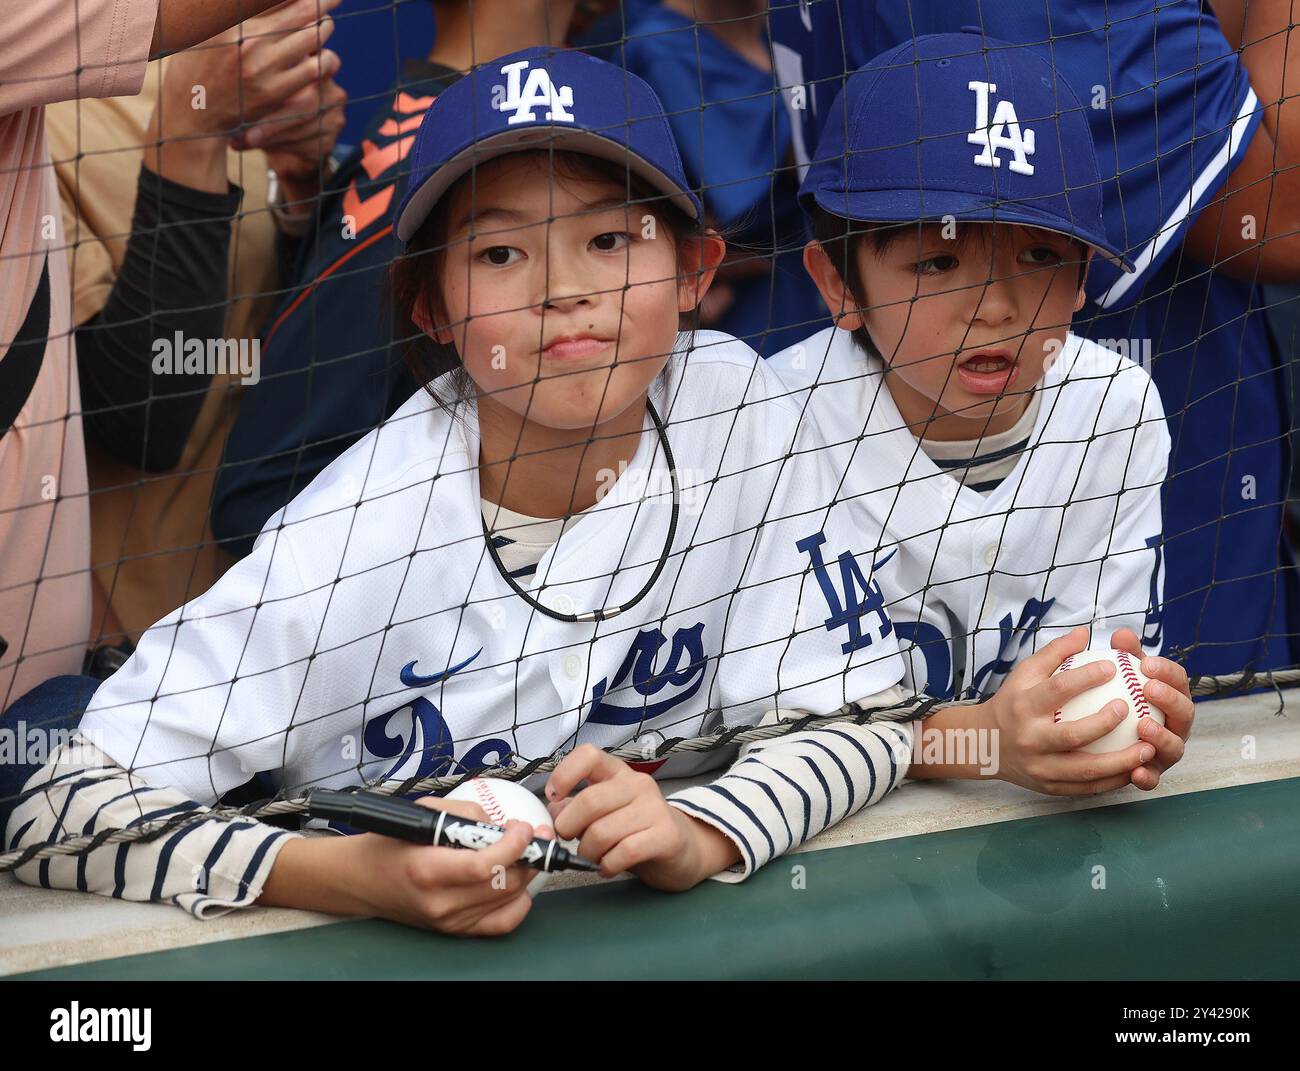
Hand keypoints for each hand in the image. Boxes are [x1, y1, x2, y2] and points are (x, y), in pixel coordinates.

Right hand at [145, 0, 343, 192]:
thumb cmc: (197, 61)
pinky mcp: (275, 91)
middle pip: (302, 9)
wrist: (192, 110)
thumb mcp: (206, 26)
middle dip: (322, 1)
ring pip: (312, 37)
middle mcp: (249, 39)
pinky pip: (313, 69)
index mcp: (231, 19)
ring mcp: (263, 66)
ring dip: (326, 27)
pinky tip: (326, 56)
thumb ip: (229, 8)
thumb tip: (260, 2)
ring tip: (327, 24)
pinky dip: (325, 58)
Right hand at [335, 796, 538, 934]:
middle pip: (504, 883)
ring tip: (525, 851)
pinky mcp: (455, 931)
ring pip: (509, 900)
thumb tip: (503, 825)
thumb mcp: (424, 813)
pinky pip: (502, 924)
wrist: (360, 880)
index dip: (513, 845)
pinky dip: (519, 903)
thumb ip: (467, 814)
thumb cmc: (389, 842)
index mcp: (427, 870)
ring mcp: (449, 921)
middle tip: (533, 834)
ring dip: (526, 873)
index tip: (522, 827)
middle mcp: (440, 902)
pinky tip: (517, 883)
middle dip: (527, 855)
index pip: (484, 865)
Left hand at [545, 744, 737, 890]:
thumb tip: (551, 812)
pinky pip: (623, 852)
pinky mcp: (666, 836)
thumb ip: (576, 808)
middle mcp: (638, 784)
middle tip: (570, 841)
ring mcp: (654, 809)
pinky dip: (607, 866)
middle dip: (569, 827)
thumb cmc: (636, 829)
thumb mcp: (605, 813)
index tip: (554, 797)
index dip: (564, 774)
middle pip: (589, 801)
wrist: (685, 848)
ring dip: (588, 852)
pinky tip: (608, 868)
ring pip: (602, 832)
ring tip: (594, 858)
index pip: (588, 755)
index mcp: (618, 773)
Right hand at [979, 625, 1155, 795]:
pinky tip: (1136, 768)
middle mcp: (1030, 738)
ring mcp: (1040, 766)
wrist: (984, 743)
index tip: (1113, 666)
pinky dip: (1113, 780)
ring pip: (1085, 769)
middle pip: (1071, 734)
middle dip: (1105, 723)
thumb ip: (1054, 653)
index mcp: (1023, 706)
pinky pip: (1087, 787)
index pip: (1057, 690)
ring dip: (1121, 761)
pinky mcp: (1049, 786)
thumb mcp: (1024, 673)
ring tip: (1148, 749)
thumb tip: (1085, 632)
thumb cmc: (1012, 702)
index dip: (1086, 677)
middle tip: (1130, 708)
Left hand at [1109, 627, 1193, 790]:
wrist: (1109, 739)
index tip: (1148, 663)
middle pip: (1184, 712)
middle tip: (1149, 688)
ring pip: (1173, 747)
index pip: (1179, 680)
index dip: (1167, 671)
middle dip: (1170, 700)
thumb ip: (1126, 657)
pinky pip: (1152, 779)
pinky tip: (1134, 772)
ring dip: (1161, 737)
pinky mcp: (1153, 774)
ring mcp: (1167, 751)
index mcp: (1173, 697)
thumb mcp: (1123, 676)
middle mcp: (1176, 725)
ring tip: (1143, 725)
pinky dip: (1146, 777)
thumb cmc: (1121, 699)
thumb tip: (1121, 634)